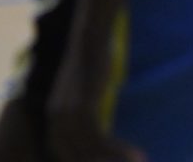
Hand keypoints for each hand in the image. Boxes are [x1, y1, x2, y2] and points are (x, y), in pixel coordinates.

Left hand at [45, 43, 145, 161]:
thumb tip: (95, 129)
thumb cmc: (90, 67)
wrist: (89, 42)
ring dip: (114, 160)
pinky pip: (100, 138)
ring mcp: (68, 112)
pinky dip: (118, 150)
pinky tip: (138, 154)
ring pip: (89, 151)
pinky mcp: (84, 106)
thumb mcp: (83, 93)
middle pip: (74, 156)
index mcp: (53, 115)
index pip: (63, 151)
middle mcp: (56, 116)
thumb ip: (84, 111)